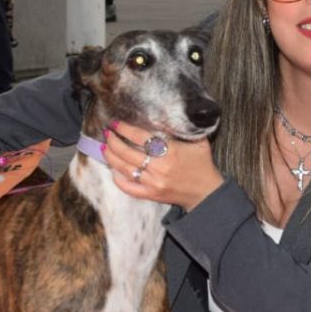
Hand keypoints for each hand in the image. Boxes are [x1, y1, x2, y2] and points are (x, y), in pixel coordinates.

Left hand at [102, 121, 221, 209]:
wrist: (206, 192)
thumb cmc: (202, 163)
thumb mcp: (198, 141)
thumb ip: (182, 129)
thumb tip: (162, 116)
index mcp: (171, 152)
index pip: (141, 137)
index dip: (125, 129)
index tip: (116, 123)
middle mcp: (159, 168)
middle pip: (127, 152)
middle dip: (113, 141)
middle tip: (107, 133)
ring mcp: (153, 183)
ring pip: (124, 169)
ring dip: (111, 157)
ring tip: (105, 147)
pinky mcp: (151, 194)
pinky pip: (129, 188)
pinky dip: (119, 180)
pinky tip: (113, 170)